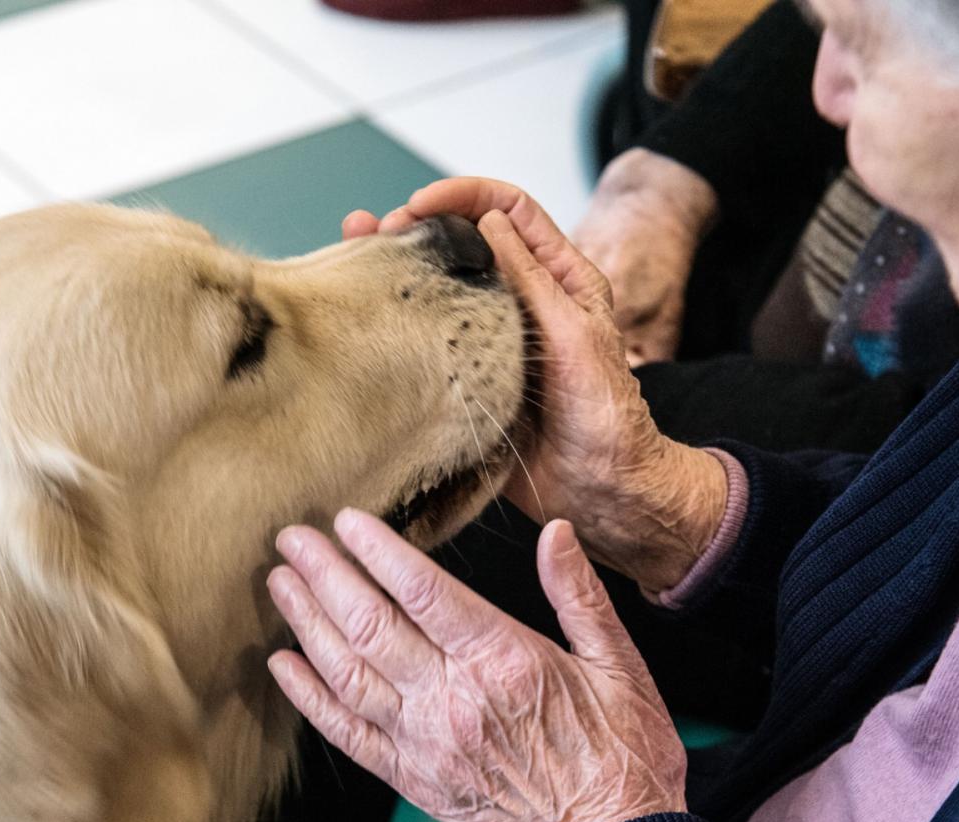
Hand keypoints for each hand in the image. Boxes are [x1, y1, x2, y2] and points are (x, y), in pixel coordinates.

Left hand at [267, 509, 685, 821]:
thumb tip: (555, 533)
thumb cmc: (623, 756)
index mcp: (505, 661)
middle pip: (371, 625)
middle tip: (291, 538)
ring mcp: (425, 743)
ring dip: (307, 624)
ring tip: (280, 583)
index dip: (379, 552)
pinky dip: (309, 698)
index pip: (424, 592)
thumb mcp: (621, 666)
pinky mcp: (411, 779)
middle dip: (325, 575)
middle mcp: (453, 699)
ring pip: (348, 673)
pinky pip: (346, 734)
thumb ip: (579, 596)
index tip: (346, 521)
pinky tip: (283, 666)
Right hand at [343, 177, 725, 592]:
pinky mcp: (468, 377)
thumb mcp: (575, 334)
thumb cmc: (606, 416)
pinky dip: (397, 318)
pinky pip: (430, 339)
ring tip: (353, 247)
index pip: (508, 210)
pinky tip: (369, 308)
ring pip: (441, 288)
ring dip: (398, 265)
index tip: (420, 204)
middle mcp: (521, 301)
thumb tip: (486, 218)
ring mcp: (491, 339)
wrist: (599, 490)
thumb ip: (532, 278)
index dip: (464, 195)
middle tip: (379, 232)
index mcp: (558, 278)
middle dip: (417, 225)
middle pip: (463, 242)